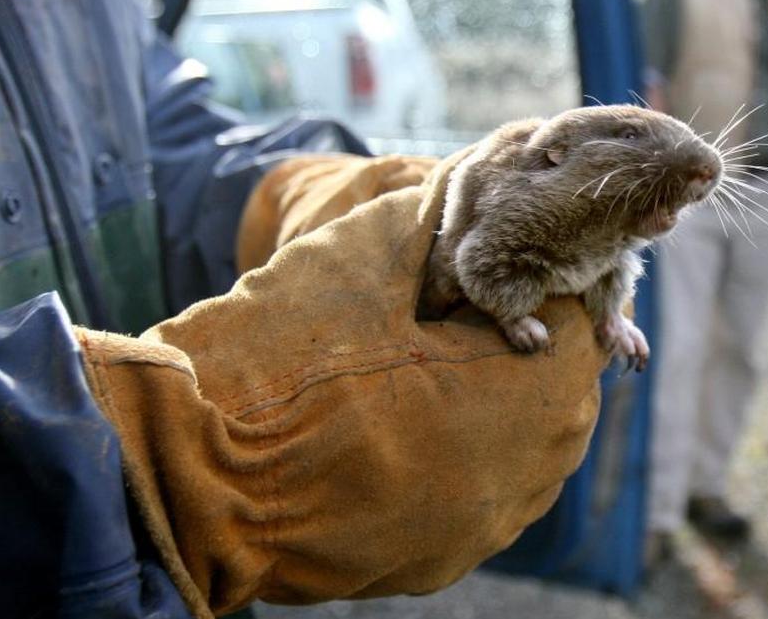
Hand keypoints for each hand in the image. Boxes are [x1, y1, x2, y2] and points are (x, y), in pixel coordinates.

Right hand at [77, 152, 607, 615]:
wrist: (185, 478)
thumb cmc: (278, 357)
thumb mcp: (364, 256)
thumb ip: (437, 225)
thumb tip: (468, 206)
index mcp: (529, 393)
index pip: (582, 326)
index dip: (542, 286)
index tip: (502, 272)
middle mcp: (529, 475)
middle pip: (560, 391)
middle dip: (522, 348)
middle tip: (459, 317)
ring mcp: (486, 528)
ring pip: (526, 448)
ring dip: (497, 404)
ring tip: (425, 370)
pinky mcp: (441, 561)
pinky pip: (481, 495)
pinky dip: (462, 456)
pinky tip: (405, 427)